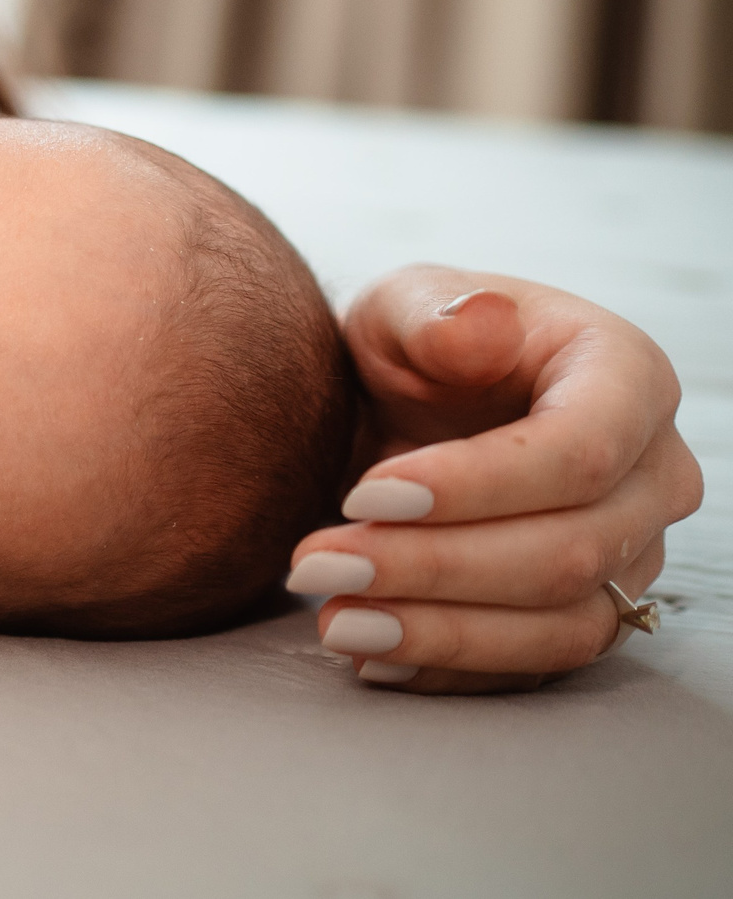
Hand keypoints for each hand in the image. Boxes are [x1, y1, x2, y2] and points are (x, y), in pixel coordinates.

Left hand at [290, 266, 703, 691]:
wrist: (409, 401)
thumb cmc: (416, 341)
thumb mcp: (402, 302)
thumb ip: (431, 310)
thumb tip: (476, 327)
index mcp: (625, 376)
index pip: (579, 451)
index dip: (475, 485)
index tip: (364, 494)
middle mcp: (653, 473)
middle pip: (570, 550)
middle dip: (435, 568)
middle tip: (317, 564)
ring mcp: (631, 551)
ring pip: (565, 624)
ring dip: (443, 633)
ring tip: (334, 621)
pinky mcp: (591, 608)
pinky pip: (539, 664)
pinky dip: (453, 666)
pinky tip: (371, 655)